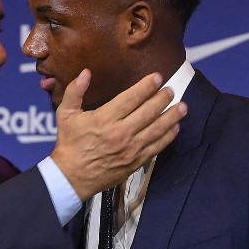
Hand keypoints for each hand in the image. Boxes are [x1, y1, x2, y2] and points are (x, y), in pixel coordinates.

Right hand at [50, 69, 186, 200]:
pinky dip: (168, 136)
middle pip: (149, 111)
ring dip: (172, 116)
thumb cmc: (70, 144)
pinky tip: (175, 127)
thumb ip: (75, 91)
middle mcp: (121, 133)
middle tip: (172, 90)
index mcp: (104, 119)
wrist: (72, 176)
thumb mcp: (65, 114)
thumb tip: (86, 72)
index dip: (147, 86)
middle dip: (163, 99)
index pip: (131, 98)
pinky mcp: (136, 161)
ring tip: (183, 106)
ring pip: (157, 129)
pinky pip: (157, 147)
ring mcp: (130, 148)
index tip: (158, 77)